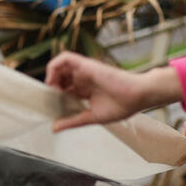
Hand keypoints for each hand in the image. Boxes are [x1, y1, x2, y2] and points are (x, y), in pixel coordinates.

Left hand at [44, 52, 181, 131]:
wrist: (137, 96)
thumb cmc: (122, 106)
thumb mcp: (91, 117)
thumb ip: (72, 120)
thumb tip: (54, 127)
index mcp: (85, 90)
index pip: (64, 89)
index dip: (54, 96)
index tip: (50, 106)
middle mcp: (83, 78)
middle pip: (59, 77)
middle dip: (50, 86)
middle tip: (48, 99)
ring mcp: (84, 70)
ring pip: (59, 66)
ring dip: (50, 76)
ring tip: (50, 90)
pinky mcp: (86, 64)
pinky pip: (64, 58)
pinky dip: (54, 66)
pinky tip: (52, 81)